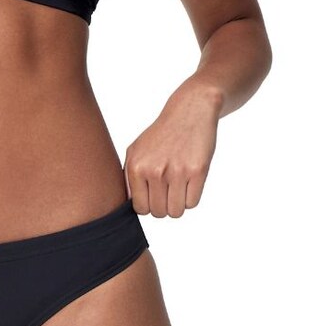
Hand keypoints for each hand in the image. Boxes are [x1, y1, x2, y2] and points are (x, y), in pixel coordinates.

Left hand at [124, 82, 220, 217]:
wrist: (189, 112)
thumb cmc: (161, 135)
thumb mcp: (135, 151)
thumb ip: (128, 178)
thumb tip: (129, 206)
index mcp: (137, 167)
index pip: (140, 208)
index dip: (148, 204)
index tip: (153, 193)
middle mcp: (155, 171)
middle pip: (158, 213)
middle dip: (164, 205)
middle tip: (168, 188)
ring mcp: (176, 172)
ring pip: (176, 212)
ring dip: (178, 204)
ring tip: (178, 186)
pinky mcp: (197, 171)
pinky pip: (192, 203)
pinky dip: (191, 197)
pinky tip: (189, 181)